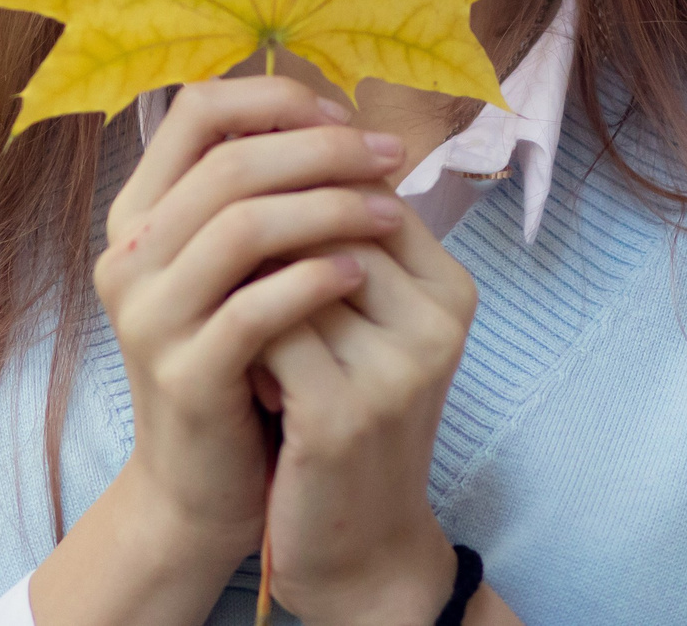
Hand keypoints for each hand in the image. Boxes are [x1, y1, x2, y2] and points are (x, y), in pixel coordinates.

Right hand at [72, 77, 409, 582]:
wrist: (198, 485)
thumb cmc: (234, 358)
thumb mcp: (229, 268)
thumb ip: (254, 197)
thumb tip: (332, 117)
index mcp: (138, 212)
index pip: (194, 109)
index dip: (274, 97)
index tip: (343, 113)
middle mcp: (128, 256)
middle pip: (228, 162)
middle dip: (322, 149)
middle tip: (390, 157)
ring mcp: (148, 317)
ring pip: (241, 227)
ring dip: (329, 209)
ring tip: (390, 213)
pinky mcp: (184, 375)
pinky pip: (254, 309)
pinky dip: (315, 280)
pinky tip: (362, 273)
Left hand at [253, 202, 480, 625]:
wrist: (359, 549)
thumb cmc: (347, 416)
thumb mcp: (367, 326)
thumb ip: (344, 243)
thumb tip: (277, 137)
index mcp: (450, 289)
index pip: (364, 187)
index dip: (296, 186)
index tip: (252, 214)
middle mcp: (437, 322)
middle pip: (325, 220)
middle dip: (267, 242)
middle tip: (236, 278)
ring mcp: (396, 370)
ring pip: (289, 270)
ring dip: (246, 289)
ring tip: (241, 327)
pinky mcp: (342, 414)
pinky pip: (269, 332)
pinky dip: (240, 340)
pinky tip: (241, 371)